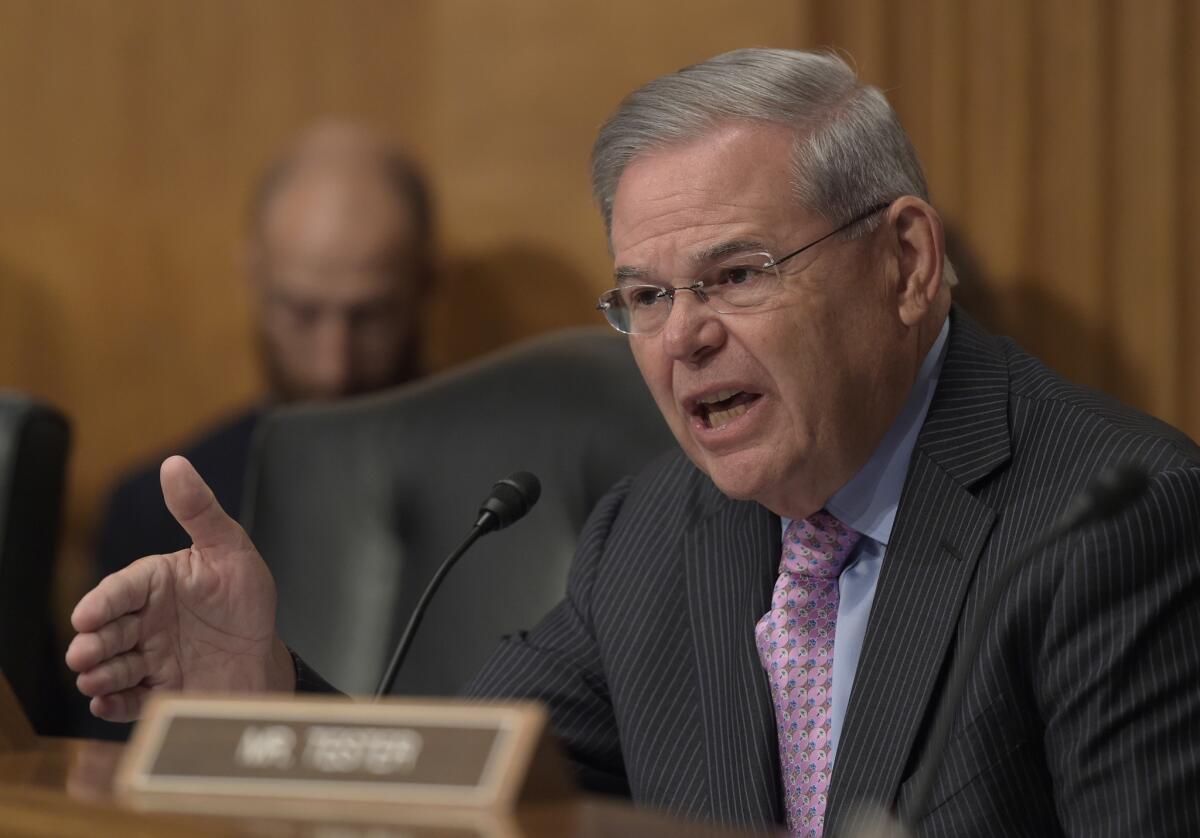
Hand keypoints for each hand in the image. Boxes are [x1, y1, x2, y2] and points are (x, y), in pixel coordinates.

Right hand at [66, 455, 294, 721]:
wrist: (264, 656)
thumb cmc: (246, 599)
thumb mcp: (231, 548)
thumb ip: (199, 510)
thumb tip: (174, 465)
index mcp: (157, 583)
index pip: (123, 589)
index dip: (103, 602)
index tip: (86, 616)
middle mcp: (146, 621)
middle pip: (109, 630)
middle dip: (92, 642)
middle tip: (84, 654)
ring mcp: (148, 658)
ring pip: (111, 666)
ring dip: (98, 674)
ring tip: (95, 680)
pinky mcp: (157, 691)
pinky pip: (128, 701)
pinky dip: (113, 705)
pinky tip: (107, 704)